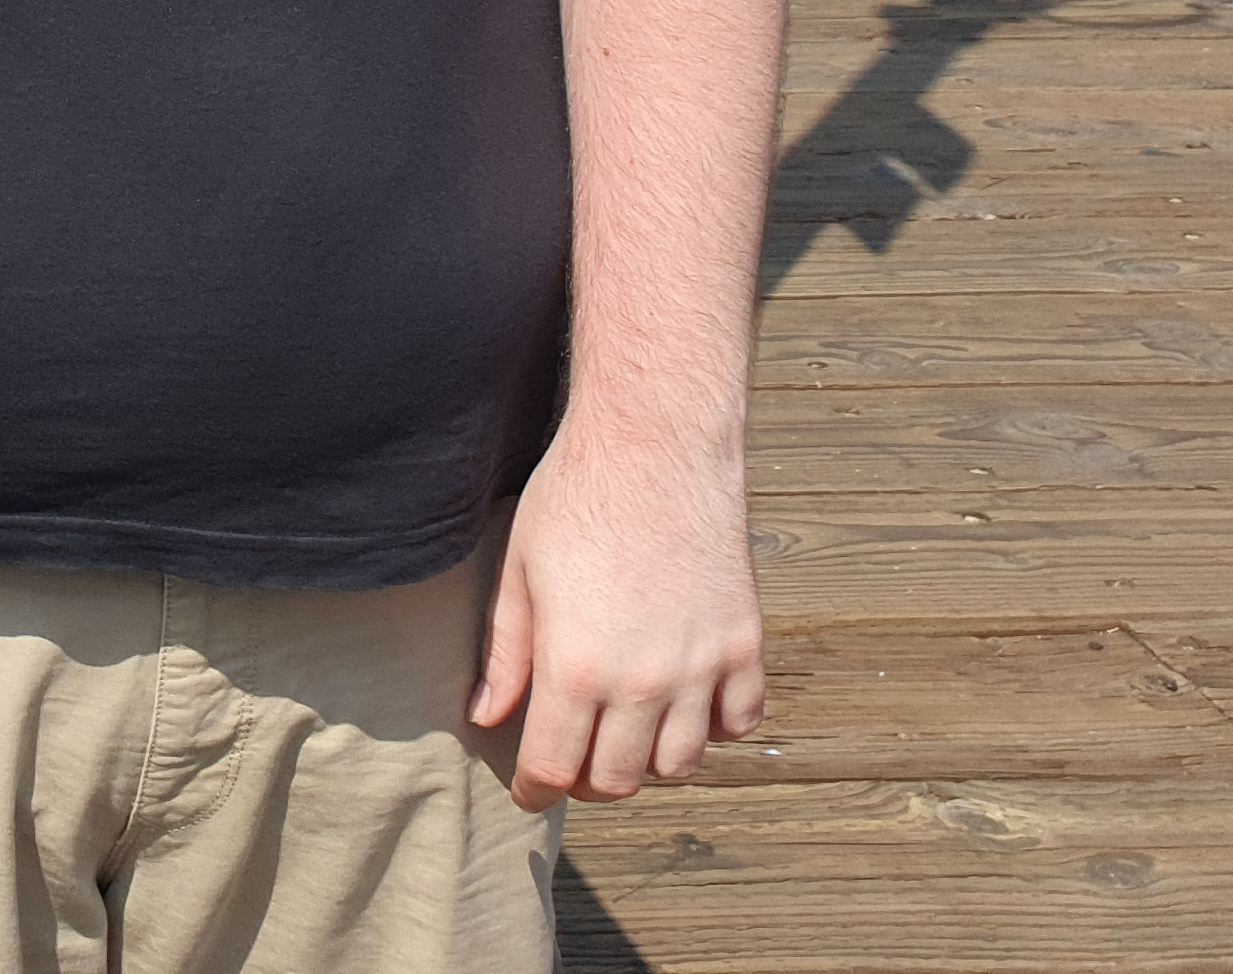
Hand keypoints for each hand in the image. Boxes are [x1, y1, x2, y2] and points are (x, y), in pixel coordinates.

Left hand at [470, 417, 765, 807]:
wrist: (654, 442)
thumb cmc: (576, 496)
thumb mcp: (519, 571)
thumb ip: (506, 655)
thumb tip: (487, 717)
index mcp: (576, 665)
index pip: (555, 769)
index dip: (536, 789)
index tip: (530, 789)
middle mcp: (643, 680)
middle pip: (619, 780)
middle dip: (588, 782)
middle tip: (573, 759)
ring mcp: (702, 666)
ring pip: (679, 763)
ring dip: (648, 760)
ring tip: (624, 731)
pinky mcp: (744, 644)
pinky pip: (739, 722)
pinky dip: (713, 727)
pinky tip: (685, 702)